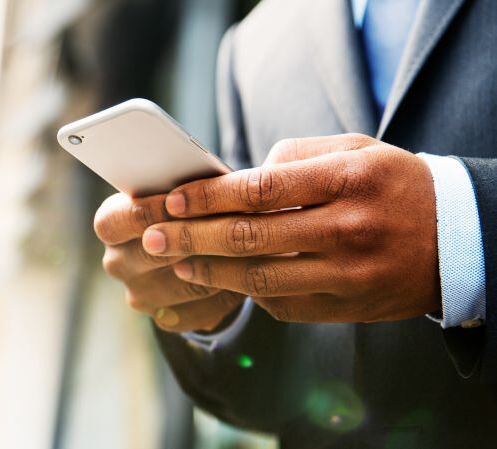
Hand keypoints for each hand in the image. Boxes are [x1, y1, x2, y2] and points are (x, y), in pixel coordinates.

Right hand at [95, 193, 244, 331]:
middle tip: (224, 223)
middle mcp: (117, 263)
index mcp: (110, 225)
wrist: (194, 243)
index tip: (180, 199)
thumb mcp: (177, 188)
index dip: (148, 210)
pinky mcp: (166, 320)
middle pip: (149, 254)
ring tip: (248, 247)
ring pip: (183, 284)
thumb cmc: (185, 203)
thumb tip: (203, 181)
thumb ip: (182, 185)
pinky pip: (200, 311)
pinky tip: (248, 274)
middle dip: (190, 237)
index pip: (115, 221)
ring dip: (218, 265)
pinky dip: (226, 294)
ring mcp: (141, 295)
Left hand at [142, 134, 440, 323]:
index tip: (171, 201)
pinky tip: (221, 281)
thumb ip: (295, 157)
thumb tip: (237, 180)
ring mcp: (347, 274)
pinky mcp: (346, 307)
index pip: (259, 190)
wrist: (455, 239)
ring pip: (261, 278)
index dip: (207, 197)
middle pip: (250, 238)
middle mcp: (346, 229)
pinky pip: (283, 304)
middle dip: (191, 239)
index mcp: (346, 180)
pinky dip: (246, 292)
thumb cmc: (392, 185)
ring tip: (175, 263)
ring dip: (209, 273)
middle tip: (151, 237)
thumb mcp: (355, 150)